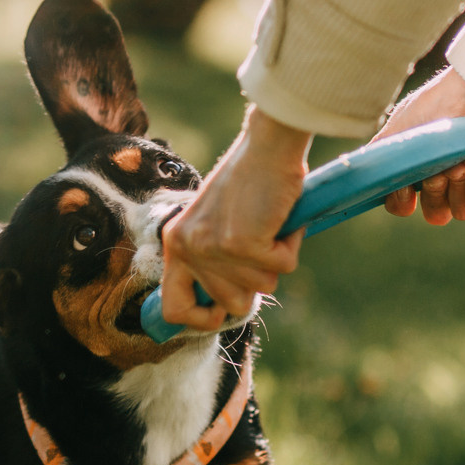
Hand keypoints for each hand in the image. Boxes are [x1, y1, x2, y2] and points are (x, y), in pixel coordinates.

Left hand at [160, 107, 310, 329]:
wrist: (267, 144)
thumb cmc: (251, 179)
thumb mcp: (216, 222)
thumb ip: (212, 259)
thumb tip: (228, 306)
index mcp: (176, 242)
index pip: (174, 309)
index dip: (202, 321)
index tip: (223, 311)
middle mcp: (188, 247)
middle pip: (232, 304)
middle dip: (256, 278)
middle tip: (261, 243)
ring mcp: (214, 247)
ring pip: (262, 286)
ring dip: (276, 257)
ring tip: (268, 223)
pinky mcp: (243, 243)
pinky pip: (283, 266)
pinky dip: (291, 244)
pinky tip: (280, 217)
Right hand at [378, 68, 464, 223]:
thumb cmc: (437, 105)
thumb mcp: (399, 128)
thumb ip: (380, 154)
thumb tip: (361, 173)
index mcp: (420, 168)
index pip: (404, 205)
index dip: (401, 203)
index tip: (404, 190)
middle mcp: (445, 178)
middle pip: (433, 214)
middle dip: (433, 193)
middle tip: (438, 170)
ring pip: (458, 213)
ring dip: (455, 188)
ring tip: (461, 161)